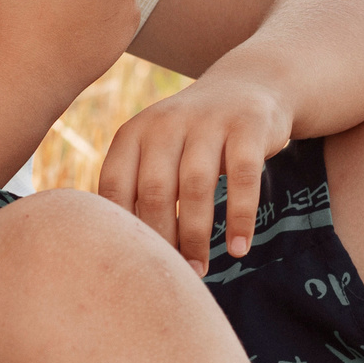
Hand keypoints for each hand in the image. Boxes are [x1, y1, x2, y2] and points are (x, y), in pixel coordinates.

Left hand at [99, 72, 293, 273]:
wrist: (247, 87)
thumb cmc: (193, 139)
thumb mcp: (158, 151)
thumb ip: (138, 189)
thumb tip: (122, 255)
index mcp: (134, 133)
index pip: (115, 187)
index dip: (122, 230)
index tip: (133, 265)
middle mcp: (166, 122)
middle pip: (155, 192)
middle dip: (162, 241)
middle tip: (172, 276)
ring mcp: (208, 121)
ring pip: (196, 188)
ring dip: (196, 237)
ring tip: (200, 271)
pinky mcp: (248, 126)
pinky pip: (243, 179)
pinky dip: (240, 218)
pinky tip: (238, 249)